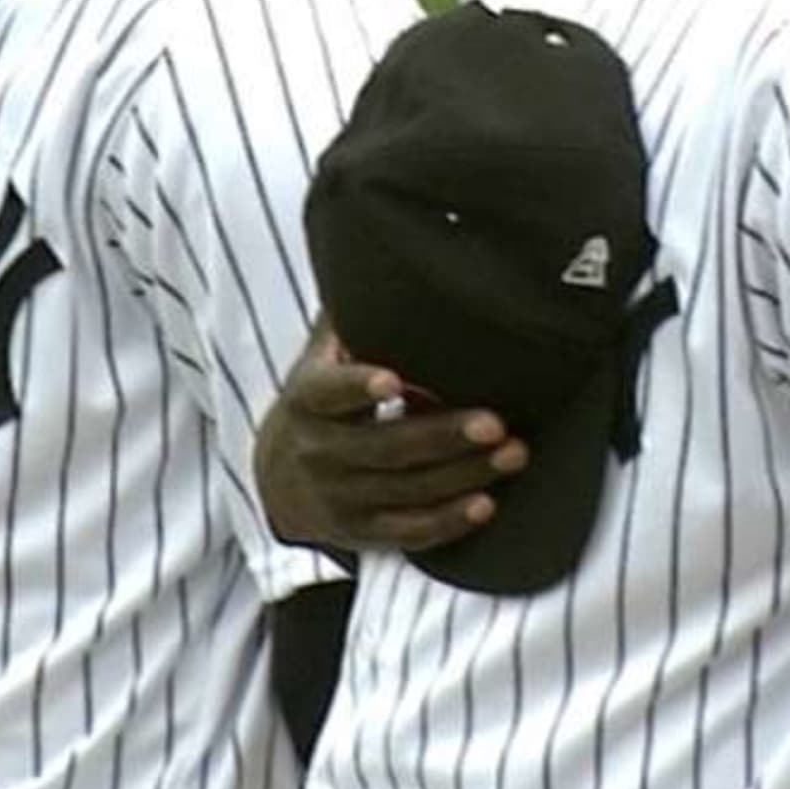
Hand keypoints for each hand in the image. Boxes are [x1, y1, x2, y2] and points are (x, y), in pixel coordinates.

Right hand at [252, 327, 527, 550]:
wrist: (276, 482)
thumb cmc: (317, 406)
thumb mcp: (318, 362)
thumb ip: (348, 322)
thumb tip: (382, 256)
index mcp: (308, 401)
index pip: (329, 393)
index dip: (358, 387)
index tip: (392, 380)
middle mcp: (319, 451)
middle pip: (384, 447)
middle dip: (442, 436)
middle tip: (495, 422)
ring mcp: (339, 496)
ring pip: (406, 490)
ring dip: (464, 475)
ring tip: (513, 453)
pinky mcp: (360, 532)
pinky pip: (408, 532)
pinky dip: (448, 521)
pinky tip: (485, 504)